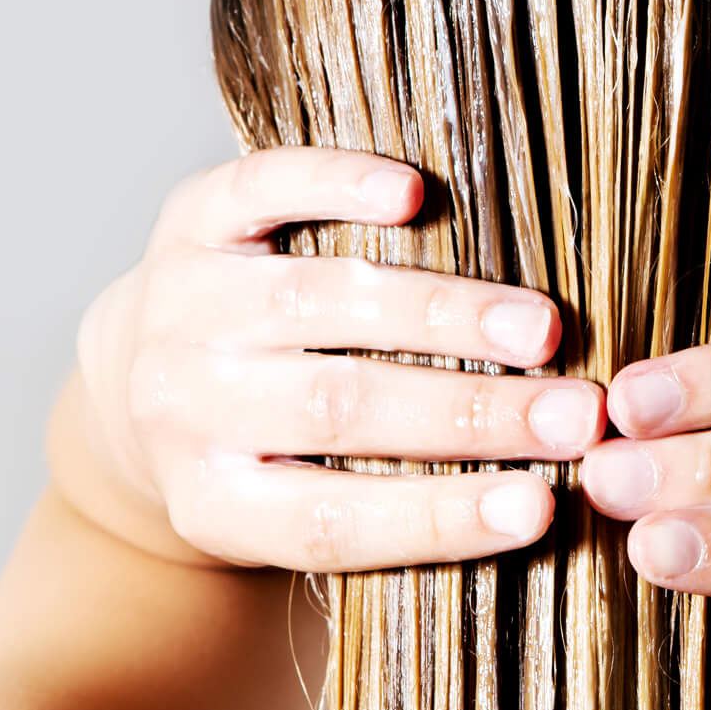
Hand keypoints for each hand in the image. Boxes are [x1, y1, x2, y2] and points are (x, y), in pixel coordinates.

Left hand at [71, 146, 607, 568]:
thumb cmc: (260, 456)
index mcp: (212, 503)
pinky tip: (415, 193)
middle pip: (336, 408)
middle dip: (470, 414)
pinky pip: (261, 191)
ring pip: (319, 302)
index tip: (542, 508)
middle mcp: (182, 406)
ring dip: (442, 316)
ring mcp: (182, 304)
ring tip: (540, 329)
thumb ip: (389, 510)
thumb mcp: (293, 510)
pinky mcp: (190, 217)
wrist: (135, 374)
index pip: (330, 523)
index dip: (438, 519)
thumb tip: (539, 507)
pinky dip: (337, 186)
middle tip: (576, 417)